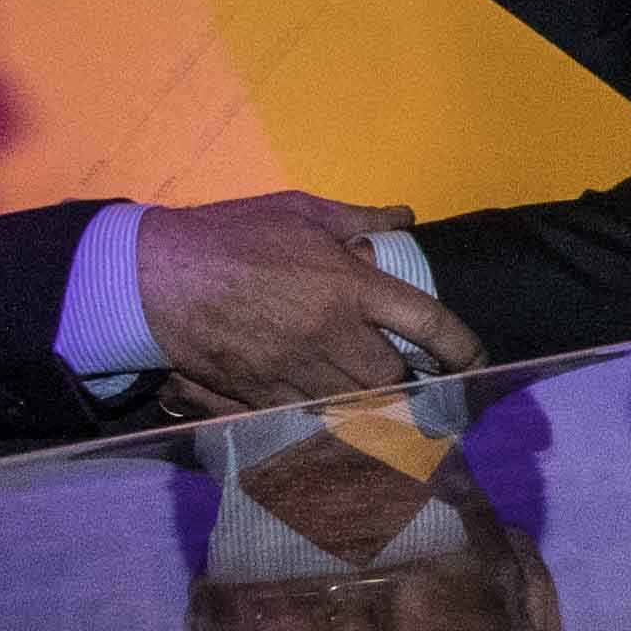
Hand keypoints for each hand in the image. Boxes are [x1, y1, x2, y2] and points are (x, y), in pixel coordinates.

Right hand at [137, 189, 480, 408]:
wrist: (154, 275)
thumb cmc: (230, 235)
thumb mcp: (299, 211)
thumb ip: (358, 218)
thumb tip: (404, 217)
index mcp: (349, 286)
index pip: (428, 322)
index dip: (463, 348)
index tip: (476, 362)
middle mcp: (330, 334)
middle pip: (393, 378)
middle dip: (408, 382)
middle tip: (414, 380)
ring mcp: (295, 369)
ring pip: (356, 405)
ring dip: (373, 405)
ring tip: (381, 403)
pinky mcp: (260, 394)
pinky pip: (310, 419)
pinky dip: (328, 419)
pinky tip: (334, 415)